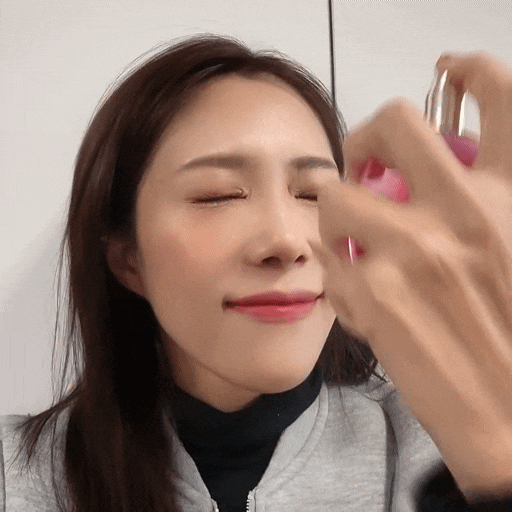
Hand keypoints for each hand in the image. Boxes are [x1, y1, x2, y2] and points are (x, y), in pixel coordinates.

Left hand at [311, 52, 511, 499]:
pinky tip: (355, 291)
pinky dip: (335, 269)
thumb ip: (488, 207)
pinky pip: (329, 258)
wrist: (511, 419)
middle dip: (365, 132)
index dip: (471, 71)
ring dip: (335, 212)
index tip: (447, 71)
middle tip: (361, 157)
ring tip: (350, 240)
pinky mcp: (371, 292)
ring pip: (335, 193)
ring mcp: (412, 250)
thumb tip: (443, 173)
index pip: (501, 96)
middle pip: (395, 123)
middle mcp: (465, 213)